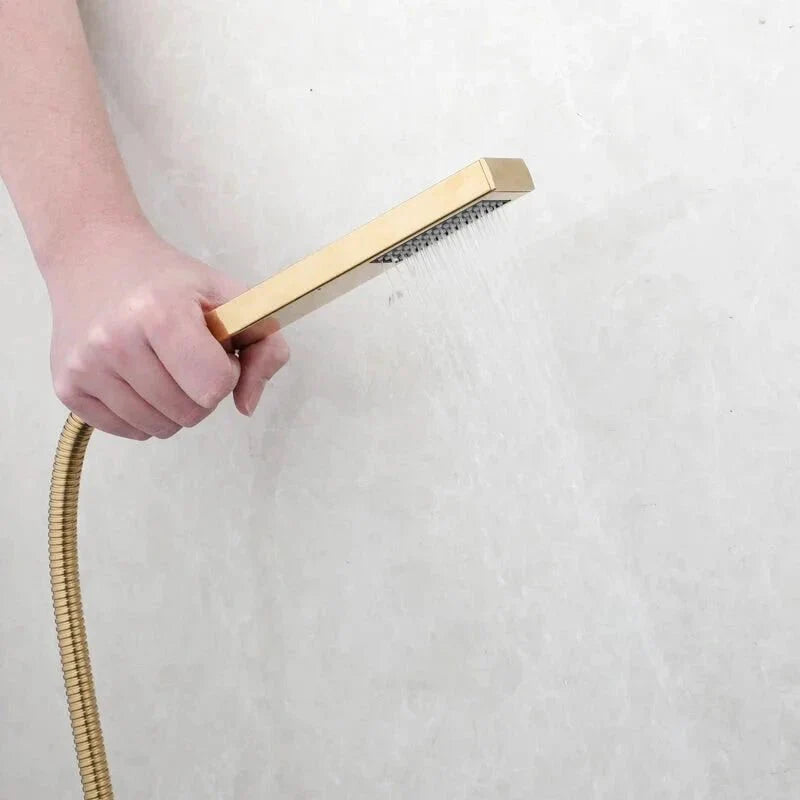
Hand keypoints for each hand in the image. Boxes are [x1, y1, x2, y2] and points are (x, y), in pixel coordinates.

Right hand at [43, 217, 288, 439]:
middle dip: (201, 391)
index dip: (225, 372)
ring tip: (163, 363)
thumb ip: (266, 349)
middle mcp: (114, 341)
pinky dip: (144, 413)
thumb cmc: (171, 281)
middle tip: (187, 356)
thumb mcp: (232, 297)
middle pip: (189, 413)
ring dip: (173, 406)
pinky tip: (138, 375)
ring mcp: (85, 366)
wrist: (94, 258)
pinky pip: (129, 431)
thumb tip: (247, 407)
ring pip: (159, 429)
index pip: (213, 386)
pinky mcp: (67, 386)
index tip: (215, 349)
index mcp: (159, 312)